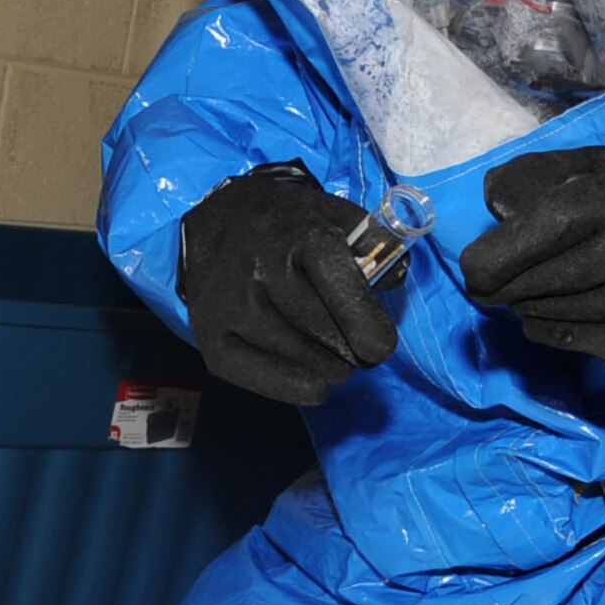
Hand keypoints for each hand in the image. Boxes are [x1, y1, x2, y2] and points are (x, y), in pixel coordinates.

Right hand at [178, 162, 395, 404]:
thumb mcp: (337, 217)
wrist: (223, 222)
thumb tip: (393, 279)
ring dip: (329, 368)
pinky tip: (315, 385)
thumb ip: (375, 244)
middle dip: (352, 349)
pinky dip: (295, 387)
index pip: (339, 285)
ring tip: (333, 357)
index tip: (380, 346)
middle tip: (356, 348)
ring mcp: (232, 303)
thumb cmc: (292, 227)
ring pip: (299, 357)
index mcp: (300, 233)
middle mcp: (260, 267)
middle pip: (323, 331)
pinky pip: (261, 376)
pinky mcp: (211, 333)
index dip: (365, 323)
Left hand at [462, 146, 604, 385]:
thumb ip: (545, 176)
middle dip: (502, 287)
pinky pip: (573, 344)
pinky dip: (557, 330)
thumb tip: (493, 202)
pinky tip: (571, 313)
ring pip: (545, 318)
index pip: (523, 239)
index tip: (476, 268)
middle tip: (496, 284)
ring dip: (532, 306)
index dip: (487, 259)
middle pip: (526, 286)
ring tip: (547, 290)